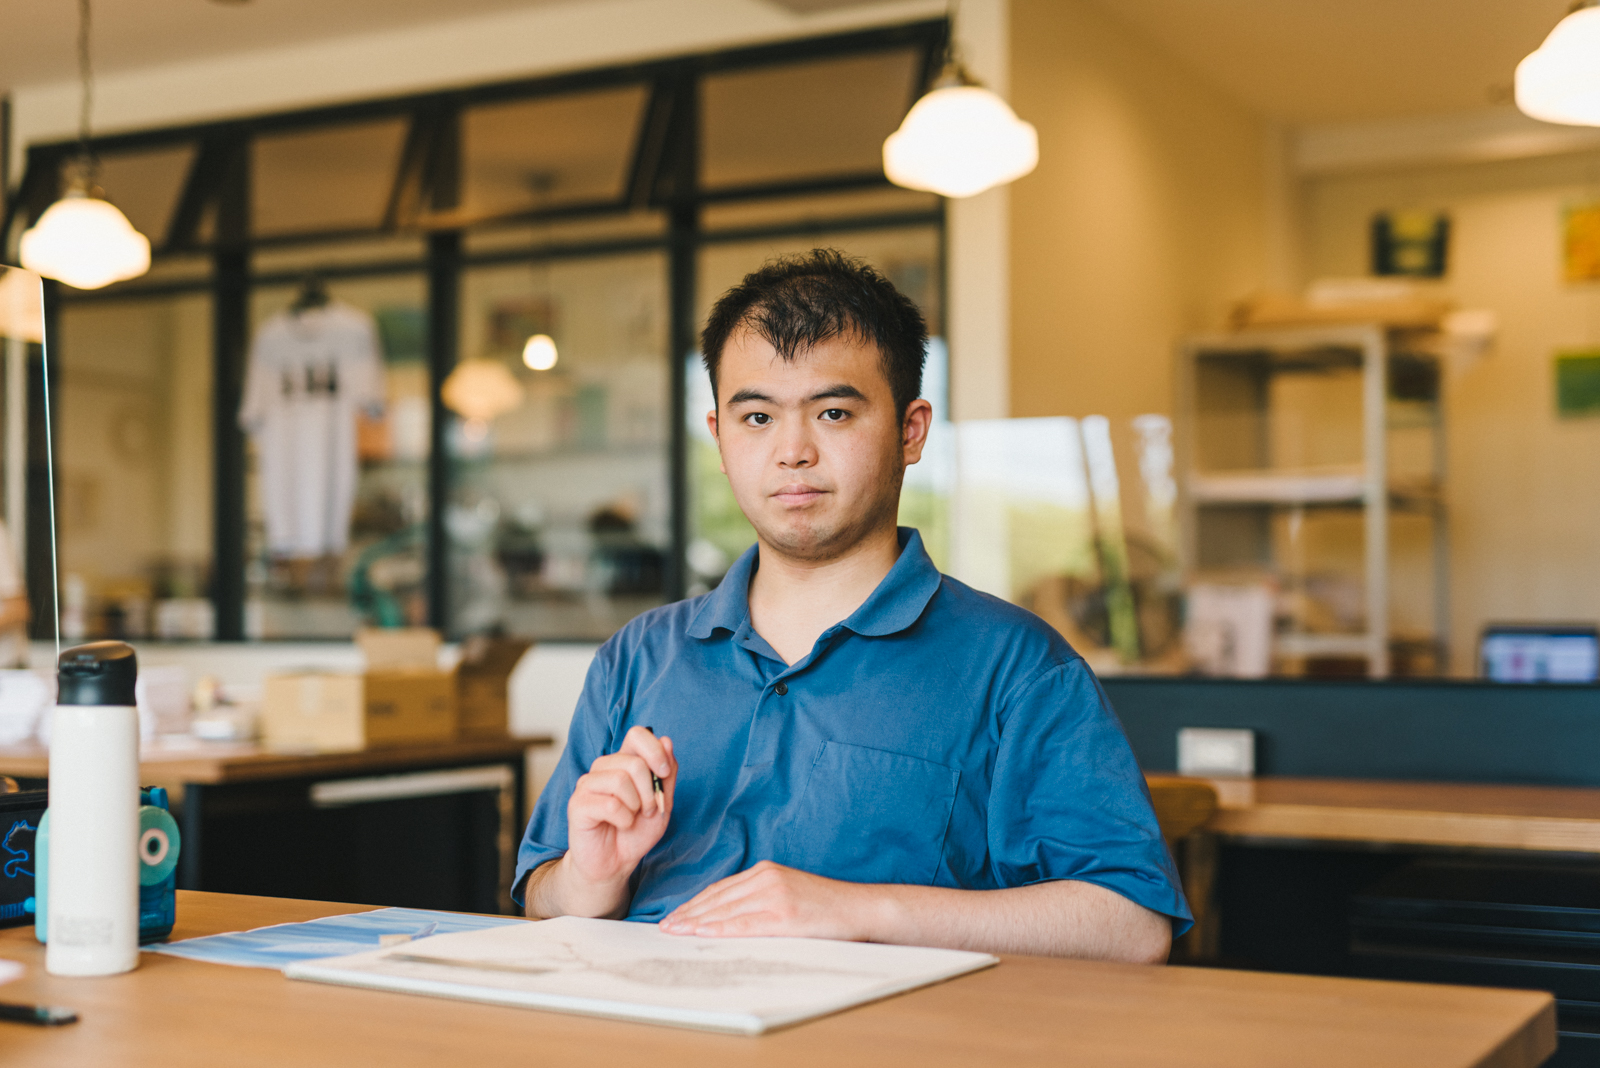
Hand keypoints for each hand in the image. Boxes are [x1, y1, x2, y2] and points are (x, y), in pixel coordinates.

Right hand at [564, 726, 676, 892]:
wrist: (615, 864)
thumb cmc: (636, 832)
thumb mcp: (663, 803)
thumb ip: (667, 774)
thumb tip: (666, 740)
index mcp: (624, 762)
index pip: (637, 734)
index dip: (654, 749)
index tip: (664, 772)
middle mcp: (603, 768)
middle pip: (634, 762)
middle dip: (650, 791)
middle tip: (648, 810)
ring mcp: (588, 784)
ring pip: (620, 780)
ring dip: (636, 806)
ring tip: (632, 818)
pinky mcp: (577, 804)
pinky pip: (609, 804)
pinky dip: (623, 819)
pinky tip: (620, 825)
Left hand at [659, 861, 875, 939]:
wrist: (860, 908)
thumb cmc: (826, 906)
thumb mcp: (789, 891)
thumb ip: (760, 898)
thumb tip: (729, 917)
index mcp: (765, 871)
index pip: (720, 890)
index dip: (695, 904)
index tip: (676, 917)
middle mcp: (767, 879)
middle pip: (717, 899)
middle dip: (689, 914)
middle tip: (666, 928)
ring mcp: (775, 896)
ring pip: (726, 911)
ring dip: (697, 923)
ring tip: (676, 933)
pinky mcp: (785, 915)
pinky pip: (745, 924)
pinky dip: (720, 930)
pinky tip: (704, 935)